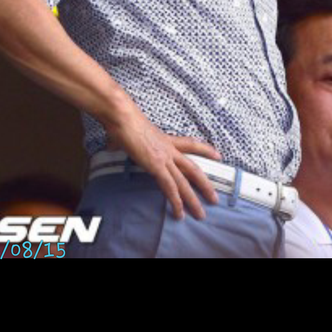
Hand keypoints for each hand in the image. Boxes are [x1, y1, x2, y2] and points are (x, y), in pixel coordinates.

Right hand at [105, 105, 221, 220]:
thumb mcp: (130, 132)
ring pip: (184, 182)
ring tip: (201, 214)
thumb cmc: (123, 121)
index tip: (218, 155)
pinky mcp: (156, 165)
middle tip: (215, 198)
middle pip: (193, 168)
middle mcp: (169, 149)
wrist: (123, 116)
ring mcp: (164, 157)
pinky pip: (169, 186)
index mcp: (166, 139)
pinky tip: (179, 212)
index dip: (206, 149)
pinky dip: (175, 200)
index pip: (191, 144)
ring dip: (193, 200)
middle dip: (205, 184)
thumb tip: (112, 142)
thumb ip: (124, 140)